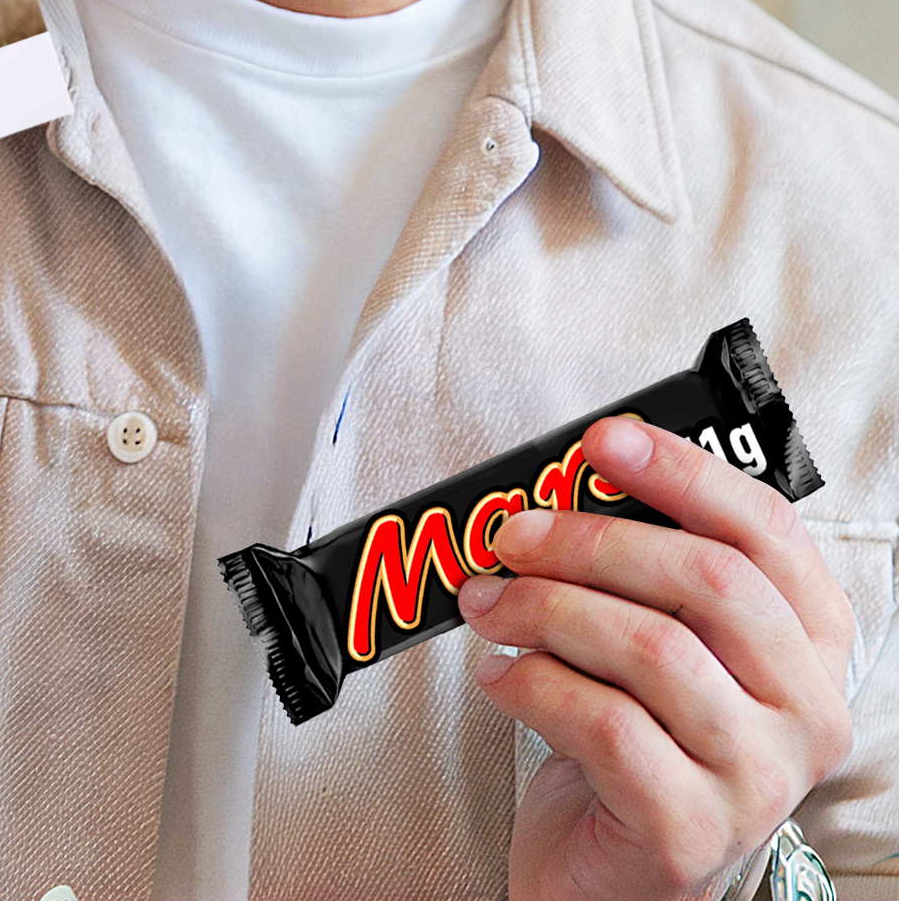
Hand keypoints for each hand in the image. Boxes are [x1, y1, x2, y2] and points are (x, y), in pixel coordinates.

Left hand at [457, 415, 854, 900]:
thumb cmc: (630, 734)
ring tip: (486, 606)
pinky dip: (531, 683)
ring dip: (543, 609)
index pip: (767, 532)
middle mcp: (806, 712)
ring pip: (650, 648)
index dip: (683, 472)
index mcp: (810, 645)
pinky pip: (605, 725)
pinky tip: (498, 676)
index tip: (600, 440)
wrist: (608, 873)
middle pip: (705, 580)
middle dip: (587, 540)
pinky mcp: (691, 830)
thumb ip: (639, 566)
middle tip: (508, 534)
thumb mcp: (655, 638)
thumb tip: (573, 473)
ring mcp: (757, 778)